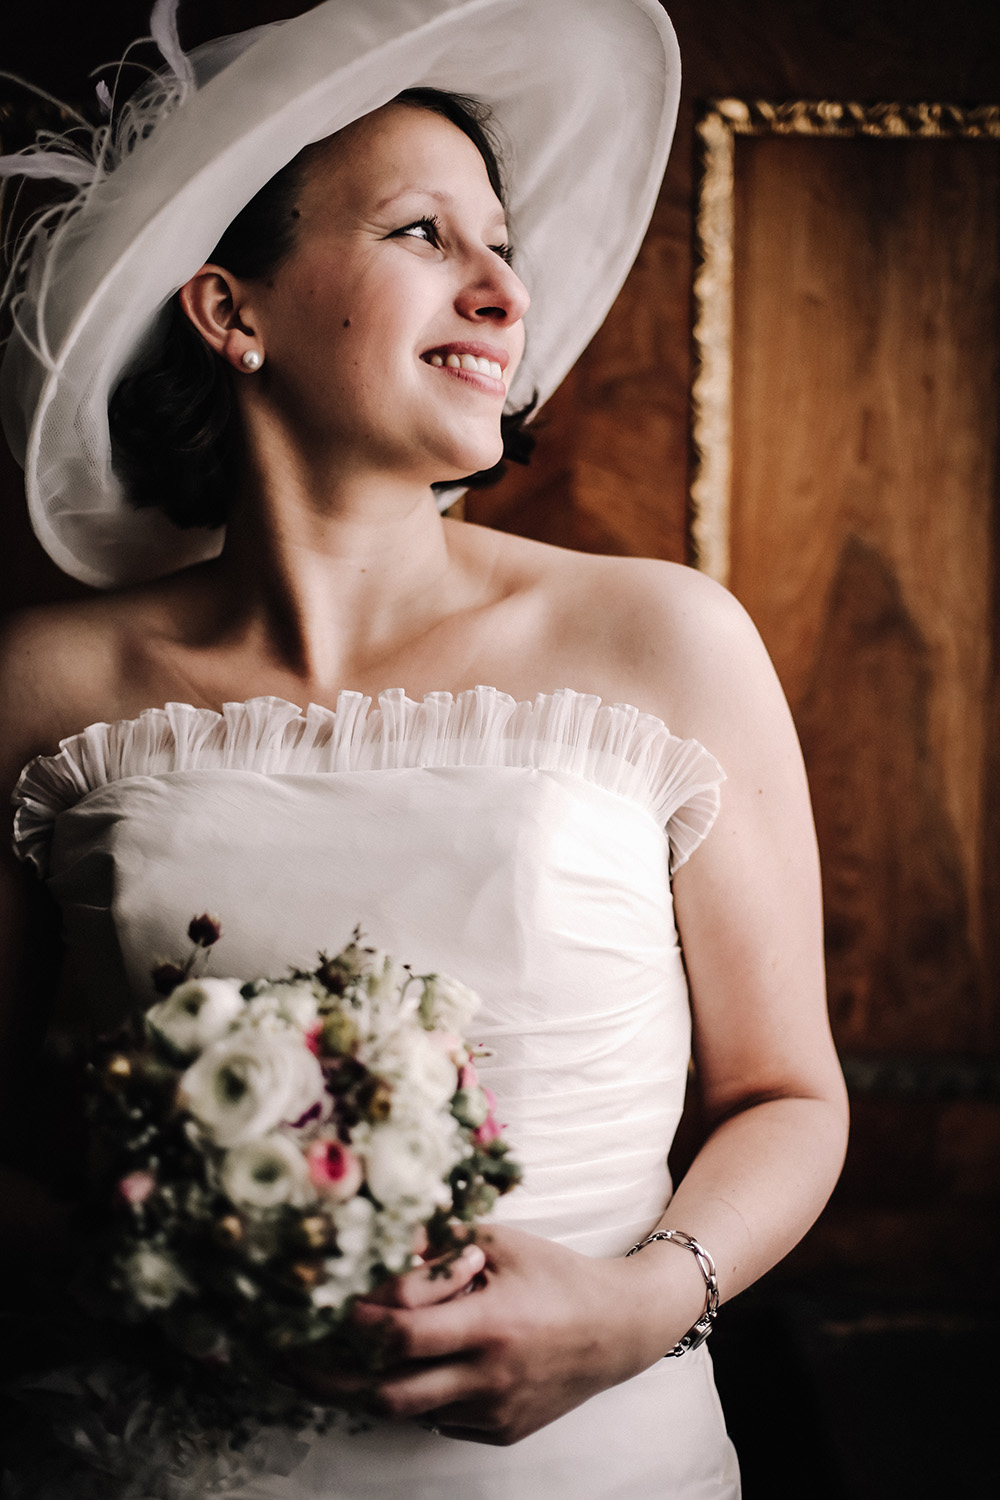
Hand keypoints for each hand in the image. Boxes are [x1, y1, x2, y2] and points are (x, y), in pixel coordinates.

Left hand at [289, 1225, 681, 1445]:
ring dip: (368, 1389)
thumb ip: (441, 1244)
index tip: (321, 1308)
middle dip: (329, 1382)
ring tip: (323, 1368)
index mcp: (490, 1326)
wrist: (618, 1329)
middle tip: (284, 1363)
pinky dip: (417, 1395)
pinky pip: (440, 1420)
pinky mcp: (499, 1433)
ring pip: (410, 1411)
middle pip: (389, 1396)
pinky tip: (407, 1369)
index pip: (405, 1336)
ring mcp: (493, 1413)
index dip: (359, 1325)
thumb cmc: (555, 1274)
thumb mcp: (501, 1242)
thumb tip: (379, 1239)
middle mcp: (488, 1379)